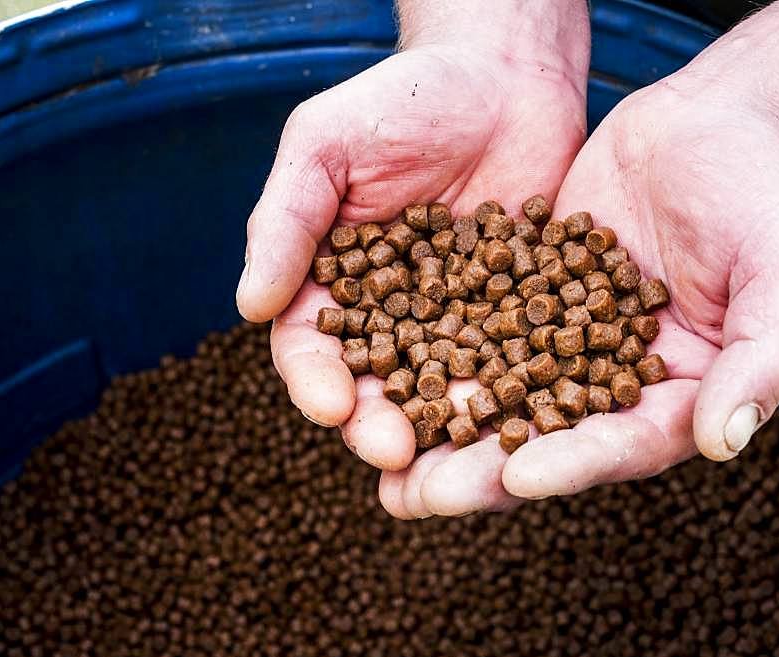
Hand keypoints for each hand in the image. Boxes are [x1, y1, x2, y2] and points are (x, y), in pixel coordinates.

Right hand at [236, 6, 588, 478]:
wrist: (504, 75)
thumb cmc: (404, 99)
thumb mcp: (327, 145)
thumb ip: (285, 221)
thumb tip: (248, 307)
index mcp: (331, 282)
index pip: (311, 346)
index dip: (315, 381)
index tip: (331, 406)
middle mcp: (391, 315)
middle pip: (377, 385)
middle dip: (380, 423)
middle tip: (395, 451)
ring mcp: (459, 321)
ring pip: (445, 389)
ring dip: (447, 429)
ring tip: (458, 458)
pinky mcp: (521, 316)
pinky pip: (518, 364)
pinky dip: (521, 395)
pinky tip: (530, 421)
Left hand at [381, 74, 778, 517]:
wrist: (711, 125)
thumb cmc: (760, 196)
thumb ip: (764, 356)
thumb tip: (724, 442)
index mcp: (679, 395)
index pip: (622, 443)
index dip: (571, 464)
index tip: (513, 478)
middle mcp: (613, 380)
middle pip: (545, 438)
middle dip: (480, 470)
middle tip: (416, 496)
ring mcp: (564, 339)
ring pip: (497, 393)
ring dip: (440, 428)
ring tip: (379, 454)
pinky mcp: (525, 296)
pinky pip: (472, 328)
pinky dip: (431, 351)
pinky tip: (380, 366)